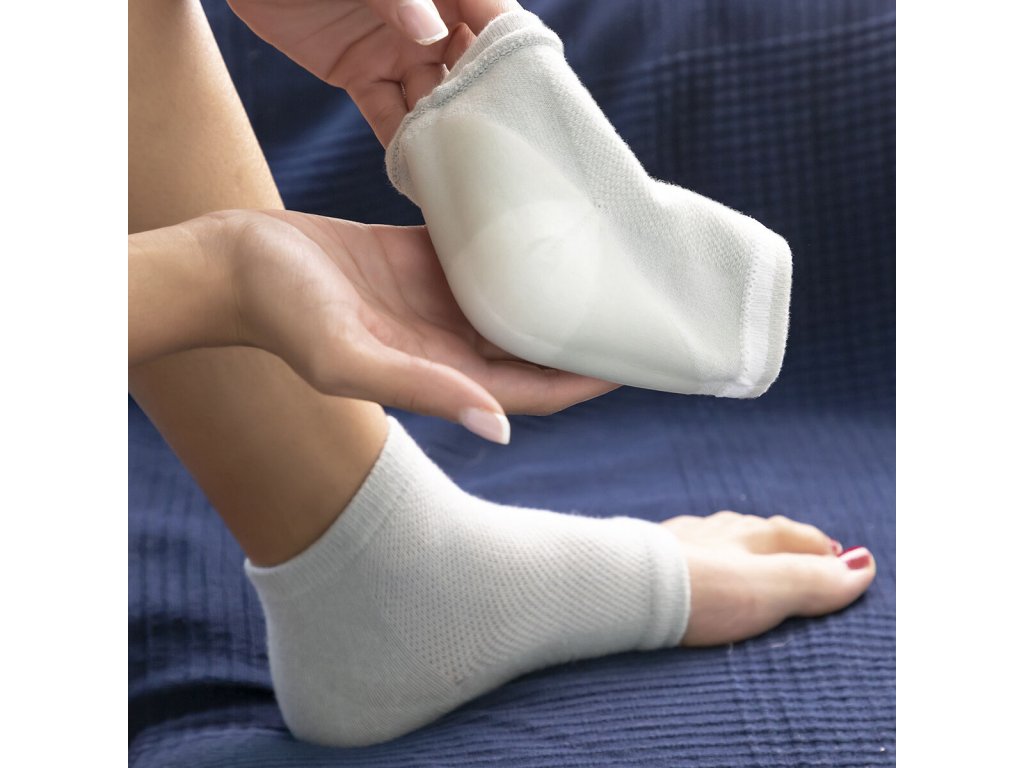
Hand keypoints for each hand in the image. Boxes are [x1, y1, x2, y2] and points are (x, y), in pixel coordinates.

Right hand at [207, 210, 614, 437]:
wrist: (238, 261)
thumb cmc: (284, 314)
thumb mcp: (350, 357)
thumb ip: (424, 389)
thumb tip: (498, 429)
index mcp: (439, 374)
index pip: (534, 390)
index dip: (586, 382)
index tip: (638, 363)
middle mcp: (446, 344)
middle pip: (534, 349)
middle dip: (584, 338)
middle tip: (639, 311)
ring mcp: (435, 303)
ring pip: (515, 302)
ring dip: (556, 292)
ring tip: (608, 267)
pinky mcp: (421, 262)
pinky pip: (484, 258)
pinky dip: (516, 250)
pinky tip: (549, 229)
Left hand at [227, 0, 518, 143]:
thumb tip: (431, 31)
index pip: (492, 15)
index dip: (516, 49)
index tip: (541, 89)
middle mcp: (428, 18)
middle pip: (470, 66)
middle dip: (487, 105)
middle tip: (507, 149)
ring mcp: (397, 49)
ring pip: (432, 99)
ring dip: (446, 133)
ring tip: (467, 172)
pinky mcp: (361, 75)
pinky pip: (388, 115)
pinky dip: (401, 144)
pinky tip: (418, 173)